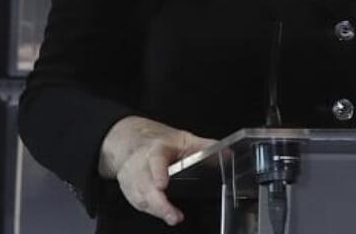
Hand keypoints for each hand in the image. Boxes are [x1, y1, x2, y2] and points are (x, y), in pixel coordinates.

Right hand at [99, 116, 215, 225]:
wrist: (128, 140)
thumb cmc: (157, 141)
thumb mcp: (183, 139)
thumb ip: (204, 147)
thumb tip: (227, 155)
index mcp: (155, 149)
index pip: (155, 160)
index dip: (158, 172)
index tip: (162, 184)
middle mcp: (141, 164)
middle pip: (145, 185)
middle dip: (158, 203)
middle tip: (174, 216)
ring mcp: (133, 178)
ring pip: (140, 196)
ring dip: (156, 209)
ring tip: (173, 217)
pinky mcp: (130, 190)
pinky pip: (138, 202)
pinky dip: (150, 210)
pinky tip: (163, 214)